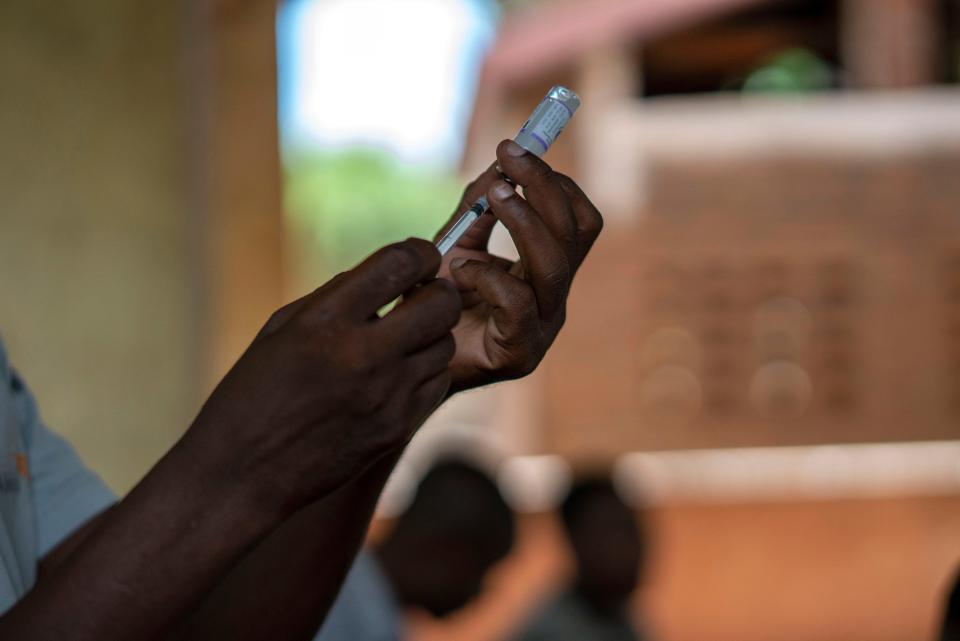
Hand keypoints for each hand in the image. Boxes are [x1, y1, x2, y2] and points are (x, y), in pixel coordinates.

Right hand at [185, 239, 461, 514]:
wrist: (242, 474)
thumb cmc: (252, 393)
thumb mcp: (281, 330)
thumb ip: (335, 297)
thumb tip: (387, 274)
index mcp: (325, 321)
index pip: (401, 263)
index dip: (420, 252)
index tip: (419, 256)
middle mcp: (362, 355)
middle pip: (441, 303)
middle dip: (437, 290)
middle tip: (420, 296)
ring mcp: (385, 396)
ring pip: (445, 344)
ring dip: (430, 334)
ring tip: (402, 339)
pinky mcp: (397, 428)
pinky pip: (438, 383)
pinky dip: (426, 371)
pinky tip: (399, 373)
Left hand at [436, 140, 603, 392]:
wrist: (408, 363)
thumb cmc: (435, 305)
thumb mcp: (457, 245)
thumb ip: (479, 209)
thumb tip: (500, 162)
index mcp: (548, 271)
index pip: (578, 220)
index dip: (555, 182)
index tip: (515, 149)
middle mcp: (553, 298)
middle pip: (576, 234)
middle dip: (543, 187)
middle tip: (508, 157)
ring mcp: (542, 328)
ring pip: (554, 265)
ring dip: (523, 220)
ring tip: (492, 194)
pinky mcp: (519, 353)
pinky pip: (517, 303)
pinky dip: (486, 274)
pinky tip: (458, 269)